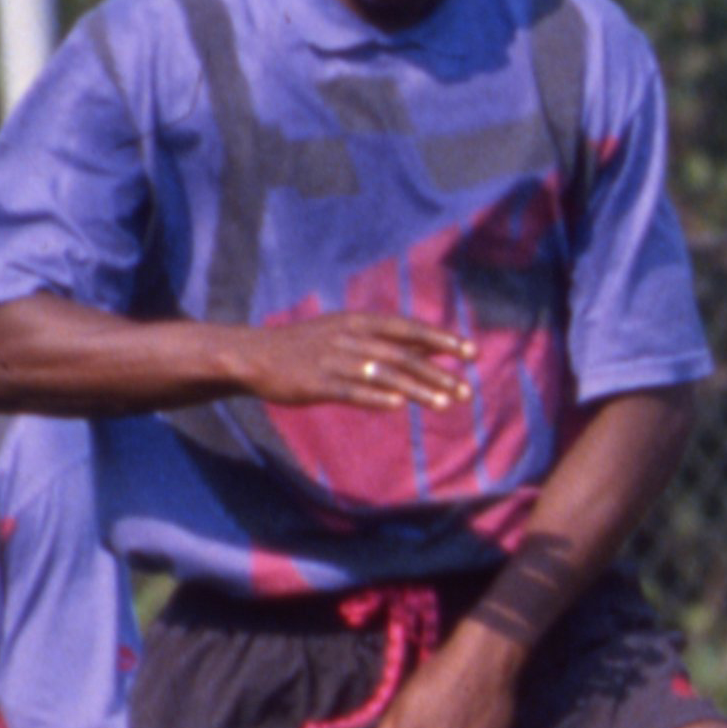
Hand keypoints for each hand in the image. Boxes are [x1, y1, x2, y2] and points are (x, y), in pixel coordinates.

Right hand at [240, 311, 471, 413]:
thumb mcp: (351, 334)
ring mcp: (331, 360)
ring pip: (381, 373)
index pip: (408, 328)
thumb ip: (391, 342)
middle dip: (437, 372)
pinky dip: (373, 396)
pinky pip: (348, 390)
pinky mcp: (314, 382)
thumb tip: (437, 348)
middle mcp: (349, 338)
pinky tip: (396, 405)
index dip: (441, 339)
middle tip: (467, 389)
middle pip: (401, 354)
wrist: (253, 355)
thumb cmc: (310, 346)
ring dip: (416, 388)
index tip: (472, 352)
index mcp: (359, 322)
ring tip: (445, 403)